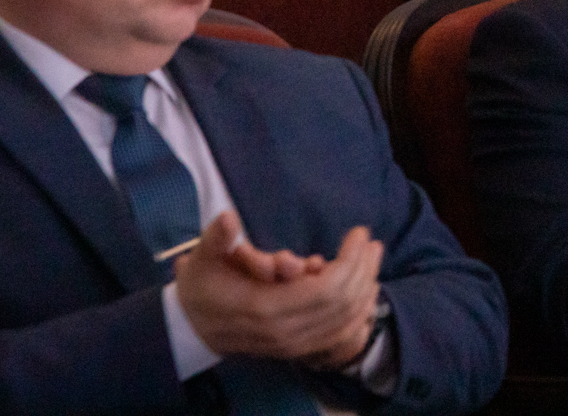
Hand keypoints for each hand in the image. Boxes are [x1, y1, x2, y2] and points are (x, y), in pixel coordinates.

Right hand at [174, 211, 383, 367]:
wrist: (193, 329)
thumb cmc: (202, 287)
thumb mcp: (201, 259)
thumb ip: (216, 238)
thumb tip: (229, 218)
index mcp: (265, 309)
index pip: (324, 290)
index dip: (349, 261)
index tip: (360, 232)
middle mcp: (284, 332)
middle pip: (342, 304)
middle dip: (363, 270)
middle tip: (372, 242)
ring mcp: (293, 345)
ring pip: (345, 321)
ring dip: (366, 288)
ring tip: (374, 257)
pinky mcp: (298, 349)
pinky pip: (339, 335)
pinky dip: (359, 313)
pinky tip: (369, 289)